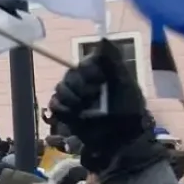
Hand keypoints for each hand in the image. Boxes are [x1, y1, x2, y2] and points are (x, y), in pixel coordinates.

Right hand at [47, 39, 160, 180]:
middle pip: (70, 75)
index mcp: (103, 75)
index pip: (85, 64)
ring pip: (60, 89)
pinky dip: (60, 107)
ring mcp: (78, 100)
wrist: (122, 145)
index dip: (87, 71)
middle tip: (87, 96)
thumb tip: (103, 38)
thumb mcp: (125, 84)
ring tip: (80, 108)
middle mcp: (89, 85)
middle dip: (76, 85)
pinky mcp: (69, 115)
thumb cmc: (128, 113)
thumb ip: (113, 62)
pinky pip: (55, 105)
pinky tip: (70, 113)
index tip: (96, 81)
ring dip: (68, 96)